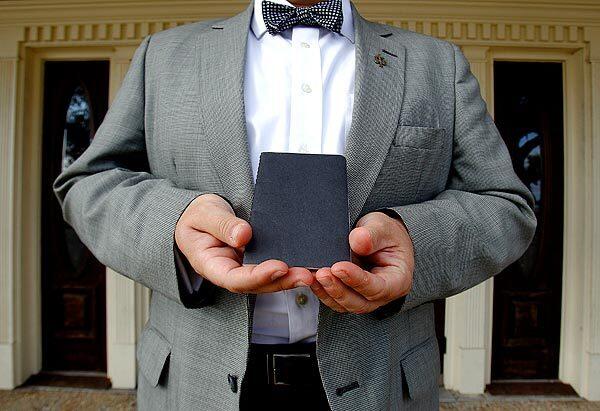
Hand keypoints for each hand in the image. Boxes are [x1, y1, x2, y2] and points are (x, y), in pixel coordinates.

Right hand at [175, 193, 313, 293]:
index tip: (278, 267)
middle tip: (306, 275)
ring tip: (312, 273)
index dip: (258, 276)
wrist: (201, 215)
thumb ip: (221, 225)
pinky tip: (308, 265)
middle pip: (257, 284)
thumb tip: (243, 235)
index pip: (235, 279)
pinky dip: (291, 268)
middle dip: (282, 281)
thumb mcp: (204, 215)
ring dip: (291, 278)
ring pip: (269, 280)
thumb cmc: (198, 216)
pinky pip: (274, 267)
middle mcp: (231, 272)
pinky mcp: (257, 260)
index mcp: (212, 266)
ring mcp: (245, 268)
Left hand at [310, 211, 413, 313]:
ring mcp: (363, 297)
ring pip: (343, 304)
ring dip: (326, 291)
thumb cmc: (386, 235)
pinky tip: (310, 278)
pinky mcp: (348, 295)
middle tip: (323, 273)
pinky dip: (321, 290)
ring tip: (312, 276)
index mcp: (397, 280)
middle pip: (358, 302)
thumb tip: (358, 241)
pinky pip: (333, 299)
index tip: (339, 267)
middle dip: (338, 289)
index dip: (357, 279)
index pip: (377, 287)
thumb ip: (372, 234)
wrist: (378, 237)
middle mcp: (381, 294)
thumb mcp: (382, 227)